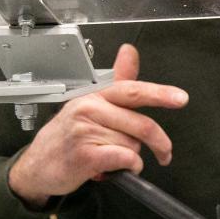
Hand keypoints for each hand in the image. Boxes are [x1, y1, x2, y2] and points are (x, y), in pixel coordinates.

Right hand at [8, 44, 188, 207]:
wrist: (38, 166)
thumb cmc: (70, 135)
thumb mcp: (92, 104)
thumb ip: (118, 81)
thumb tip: (130, 51)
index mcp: (95, 95)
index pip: (132, 90)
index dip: (160, 94)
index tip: (181, 98)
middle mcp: (89, 109)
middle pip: (141, 124)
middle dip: (160, 143)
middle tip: (165, 154)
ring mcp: (85, 132)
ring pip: (133, 145)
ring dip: (131, 156)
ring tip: (112, 156)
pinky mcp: (85, 155)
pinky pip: (125, 159)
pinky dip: (128, 167)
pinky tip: (115, 167)